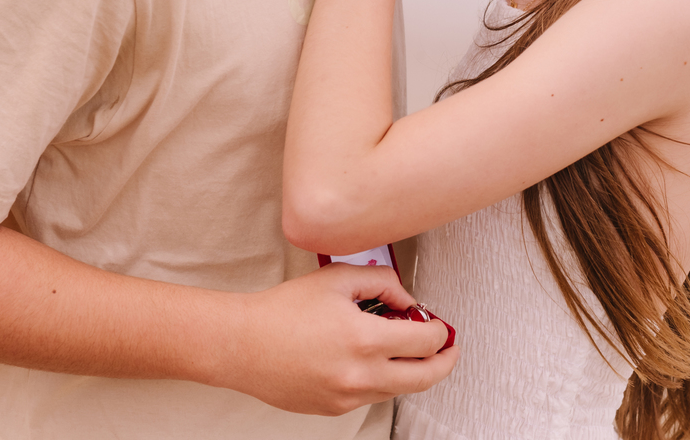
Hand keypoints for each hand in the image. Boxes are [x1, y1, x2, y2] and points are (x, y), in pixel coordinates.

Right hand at [214, 264, 458, 415]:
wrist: (243, 344)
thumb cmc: (283, 310)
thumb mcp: (336, 279)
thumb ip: (382, 282)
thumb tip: (407, 301)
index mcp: (364, 339)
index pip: (427, 342)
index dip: (440, 330)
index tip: (437, 323)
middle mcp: (361, 375)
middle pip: (426, 377)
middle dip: (444, 360)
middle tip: (446, 346)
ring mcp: (349, 397)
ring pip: (399, 388)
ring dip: (410, 369)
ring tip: (398, 345)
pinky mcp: (335, 409)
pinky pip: (372, 396)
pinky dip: (380, 378)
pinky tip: (364, 357)